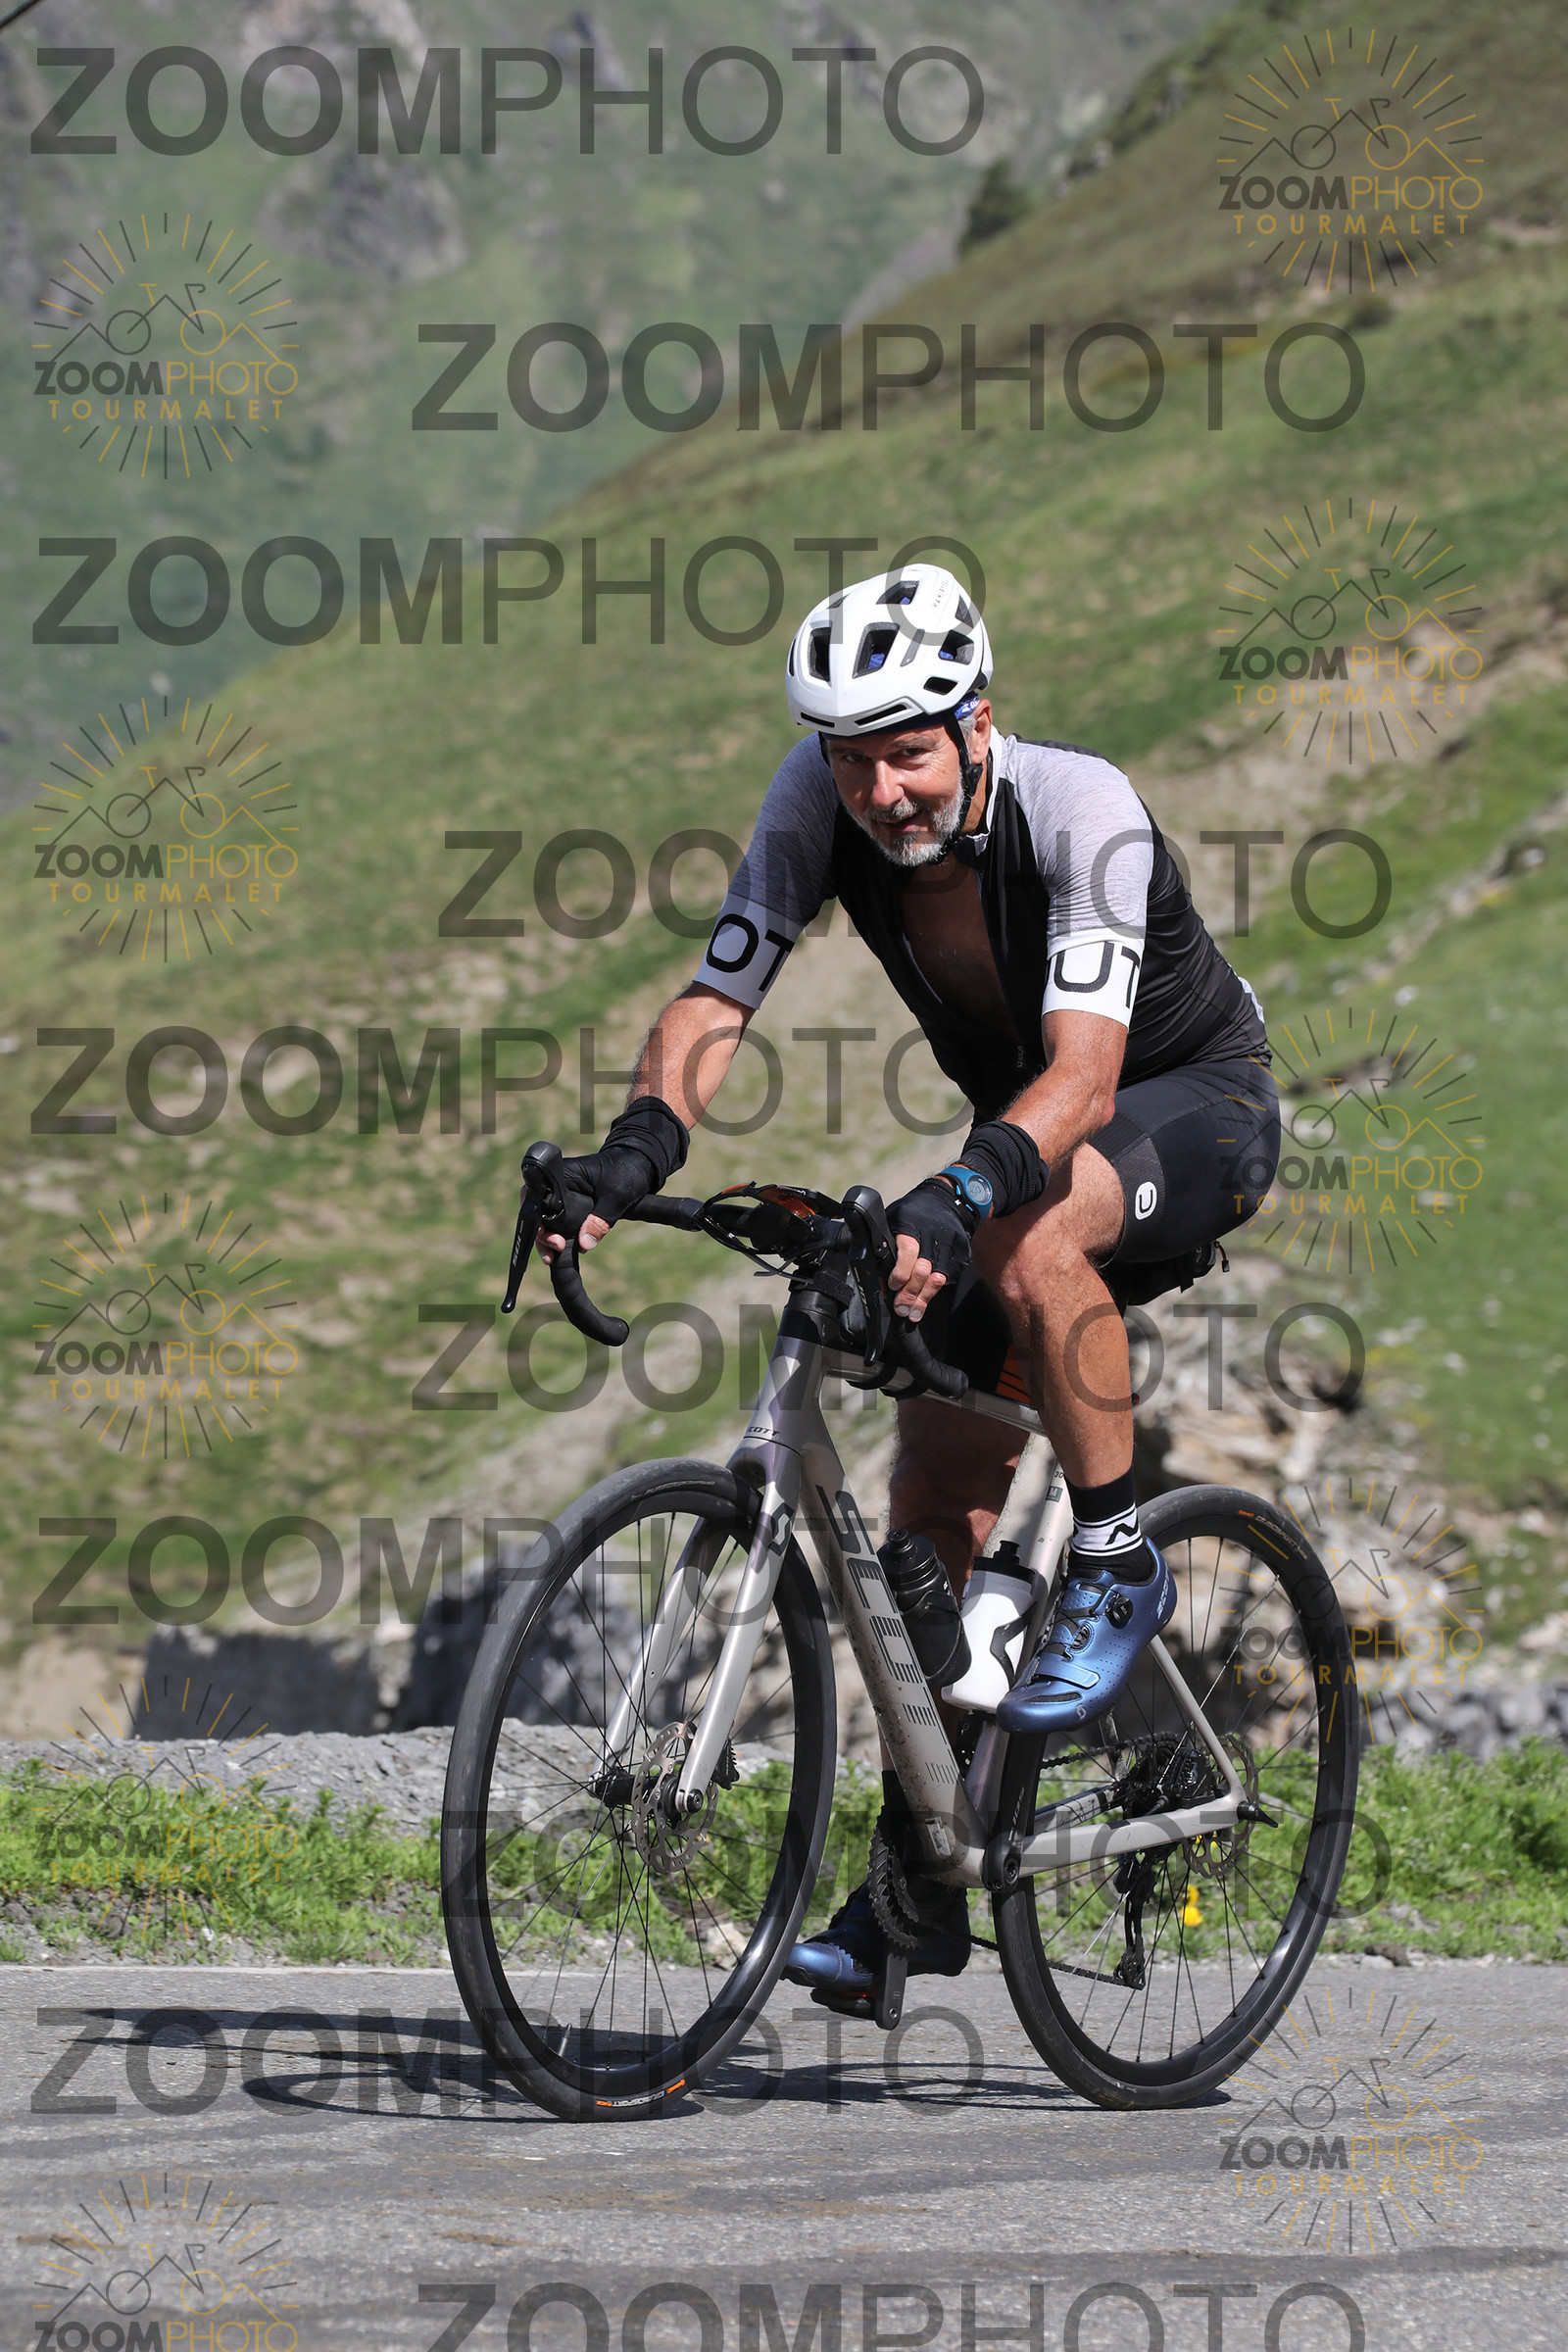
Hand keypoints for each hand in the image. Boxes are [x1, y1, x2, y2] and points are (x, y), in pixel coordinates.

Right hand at [537, 1140, 656, 1261]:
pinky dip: (557, 1236)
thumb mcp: (616, 1197)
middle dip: (541, 1233)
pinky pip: (557, 1221)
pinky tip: (560, 1252)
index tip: (547, 1235)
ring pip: (545, 1219)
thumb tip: (583, 1243)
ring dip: (546, 1238)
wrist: (639, 1165)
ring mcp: (563, 1194)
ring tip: (550, 1257)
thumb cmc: (626, 1172)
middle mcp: (557, 1183)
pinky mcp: (570, 1203)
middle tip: (556, 1246)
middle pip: (537, 1209)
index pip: (536, 1194)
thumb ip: (600, 1220)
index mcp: (563, 1173)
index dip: (536, 1217)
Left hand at [886, 1178, 970, 1322]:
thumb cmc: (912, 1214)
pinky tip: (925, 1299)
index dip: (900, 1272)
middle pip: (923, 1270)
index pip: (908, 1250)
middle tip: (900, 1309)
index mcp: (911, 1223)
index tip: (892, 1285)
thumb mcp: (892, 1222)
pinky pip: (948, 1278)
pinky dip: (935, 1290)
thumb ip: (886, 1250)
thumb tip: (882, 1286)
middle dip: (910, 1293)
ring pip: (937, 1279)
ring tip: (913, 1313)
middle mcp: (932, 1234)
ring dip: (923, 1299)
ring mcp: (950, 1244)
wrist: (947, 1200)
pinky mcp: (961, 1254)